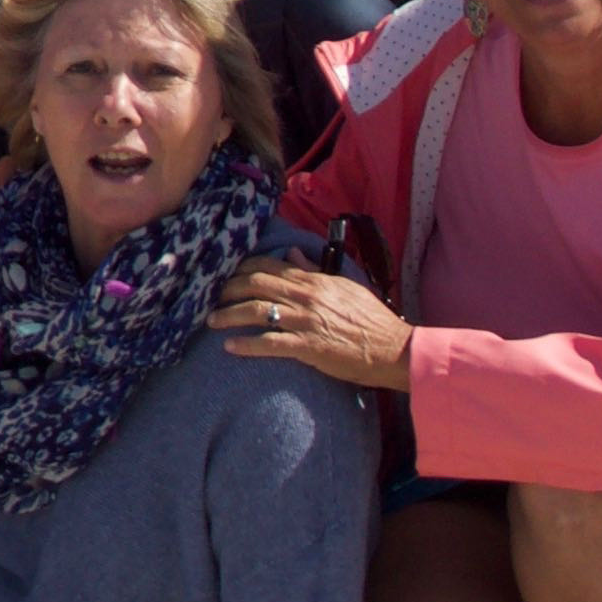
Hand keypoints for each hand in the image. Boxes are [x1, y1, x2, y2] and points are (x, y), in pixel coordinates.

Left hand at [216, 262, 411, 393]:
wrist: (392, 348)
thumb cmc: (371, 319)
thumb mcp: (345, 286)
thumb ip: (315, 270)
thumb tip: (291, 253)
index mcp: (314, 281)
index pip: (268, 266)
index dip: (241, 269)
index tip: (224, 275)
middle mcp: (306, 296)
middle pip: (255, 285)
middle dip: (227, 289)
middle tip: (209, 297)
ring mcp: (306, 321)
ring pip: (257, 311)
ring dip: (229, 315)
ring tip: (211, 322)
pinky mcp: (308, 347)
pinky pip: (270, 343)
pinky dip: (247, 344)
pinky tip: (230, 348)